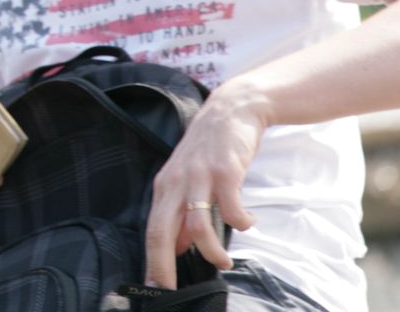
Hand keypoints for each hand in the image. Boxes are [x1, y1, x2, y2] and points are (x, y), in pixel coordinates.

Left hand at [143, 80, 268, 287]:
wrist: (231, 109)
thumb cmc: (209, 150)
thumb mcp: (187, 181)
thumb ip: (181, 213)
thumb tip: (177, 247)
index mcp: (165, 188)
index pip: (152, 230)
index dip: (151, 260)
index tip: (154, 287)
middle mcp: (176, 182)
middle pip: (161, 229)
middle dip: (163, 263)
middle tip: (170, 289)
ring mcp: (199, 176)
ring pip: (196, 224)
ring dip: (210, 250)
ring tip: (223, 263)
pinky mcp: (225, 170)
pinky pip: (230, 206)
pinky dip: (240, 222)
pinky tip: (247, 222)